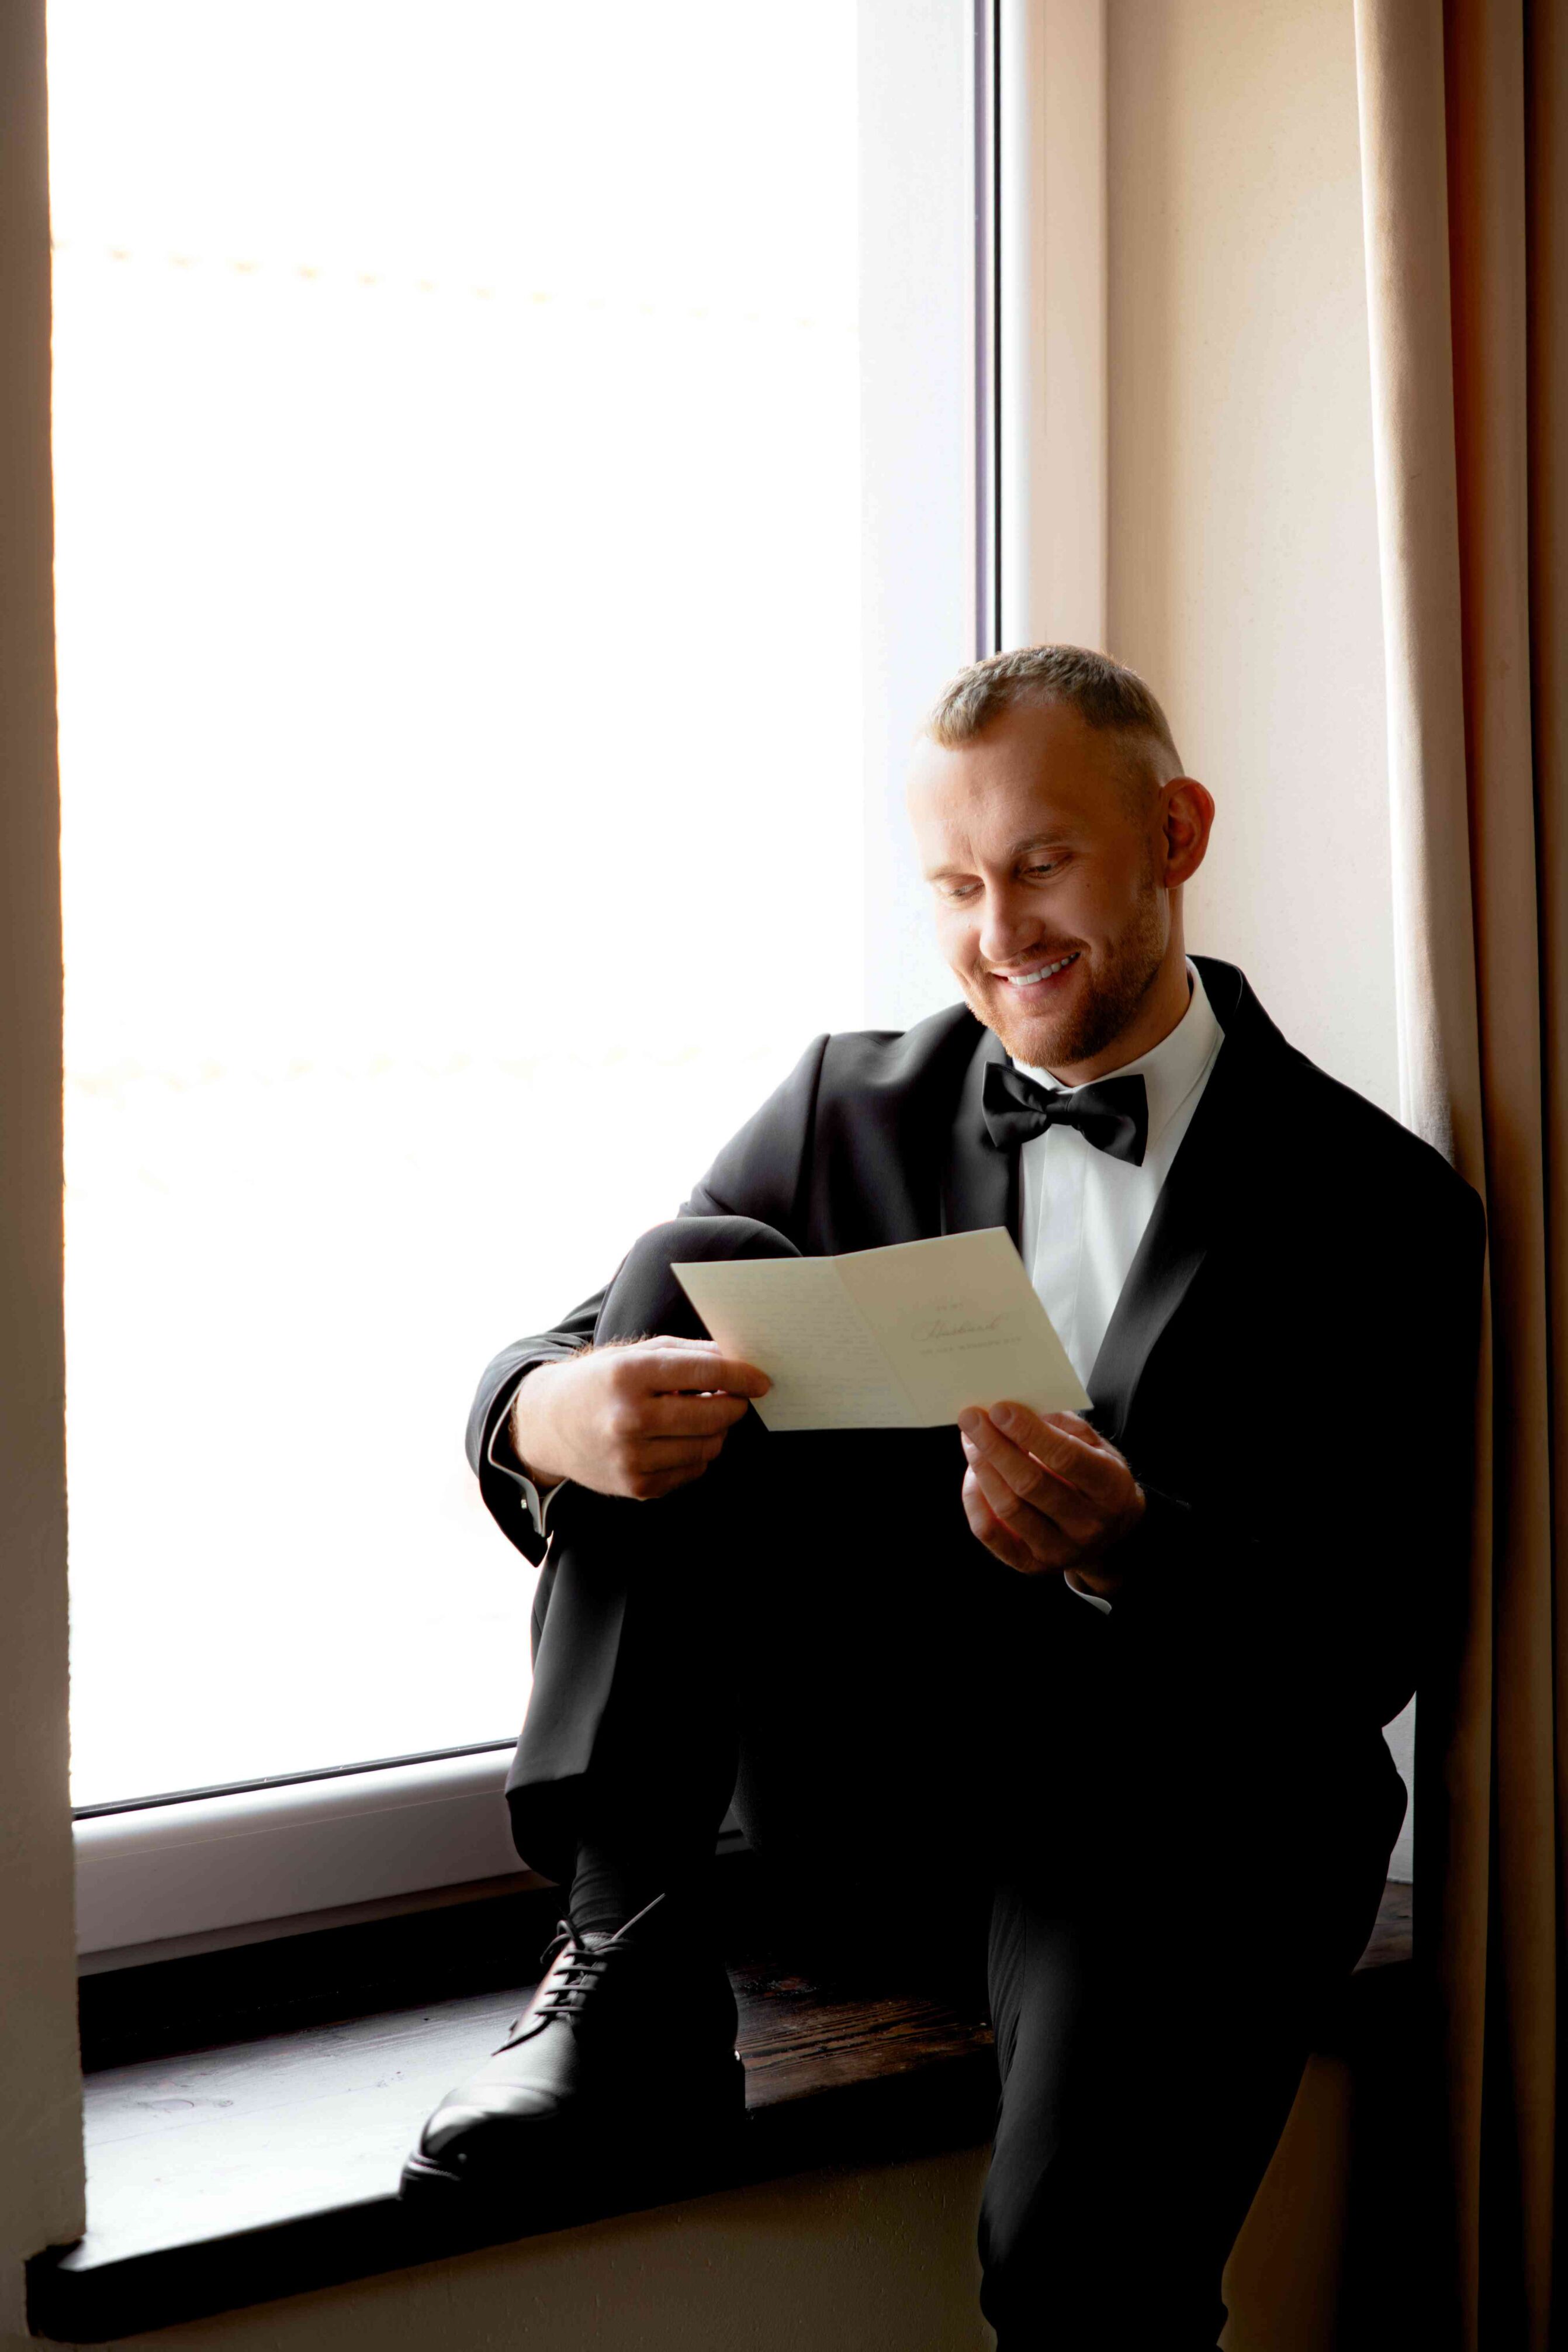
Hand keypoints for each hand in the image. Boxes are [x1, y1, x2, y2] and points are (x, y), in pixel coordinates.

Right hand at [509, 1338, 770, 1501]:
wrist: (548, 1425)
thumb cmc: (600, 1382)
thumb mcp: (635, 1354)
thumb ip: (688, 1354)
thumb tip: (739, 1362)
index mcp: (629, 1375)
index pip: (705, 1373)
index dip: (741, 1376)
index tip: (761, 1380)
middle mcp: (629, 1419)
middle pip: (714, 1415)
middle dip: (733, 1404)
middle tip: (732, 1396)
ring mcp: (632, 1458)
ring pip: (709, 1446)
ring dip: (716, 1430)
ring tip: (697, 1416)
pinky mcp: (637, 1487)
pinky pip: (693, 1470)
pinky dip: (696, 1453)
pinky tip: (676, 1439)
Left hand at [956, 1403, 1145, 1596]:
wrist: (1110, 1534)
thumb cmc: (1097, 1478)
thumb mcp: (1098, 1447)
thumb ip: (1064, 1425)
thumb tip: (1017, 1409)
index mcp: (1110, 1489)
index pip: (1066, 1457)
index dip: (1029, 1432)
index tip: (1000, 1408)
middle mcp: (1087, 1525)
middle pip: (1030, 1483)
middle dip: (995, 1446)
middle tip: (971, 1418)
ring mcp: (1059, 1551)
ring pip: (1008, 1507)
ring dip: (982, 1468)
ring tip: (970, 1441)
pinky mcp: (1031, 1564)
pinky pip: (990, 1533)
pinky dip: (975, 1500)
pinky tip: (973, 1475)